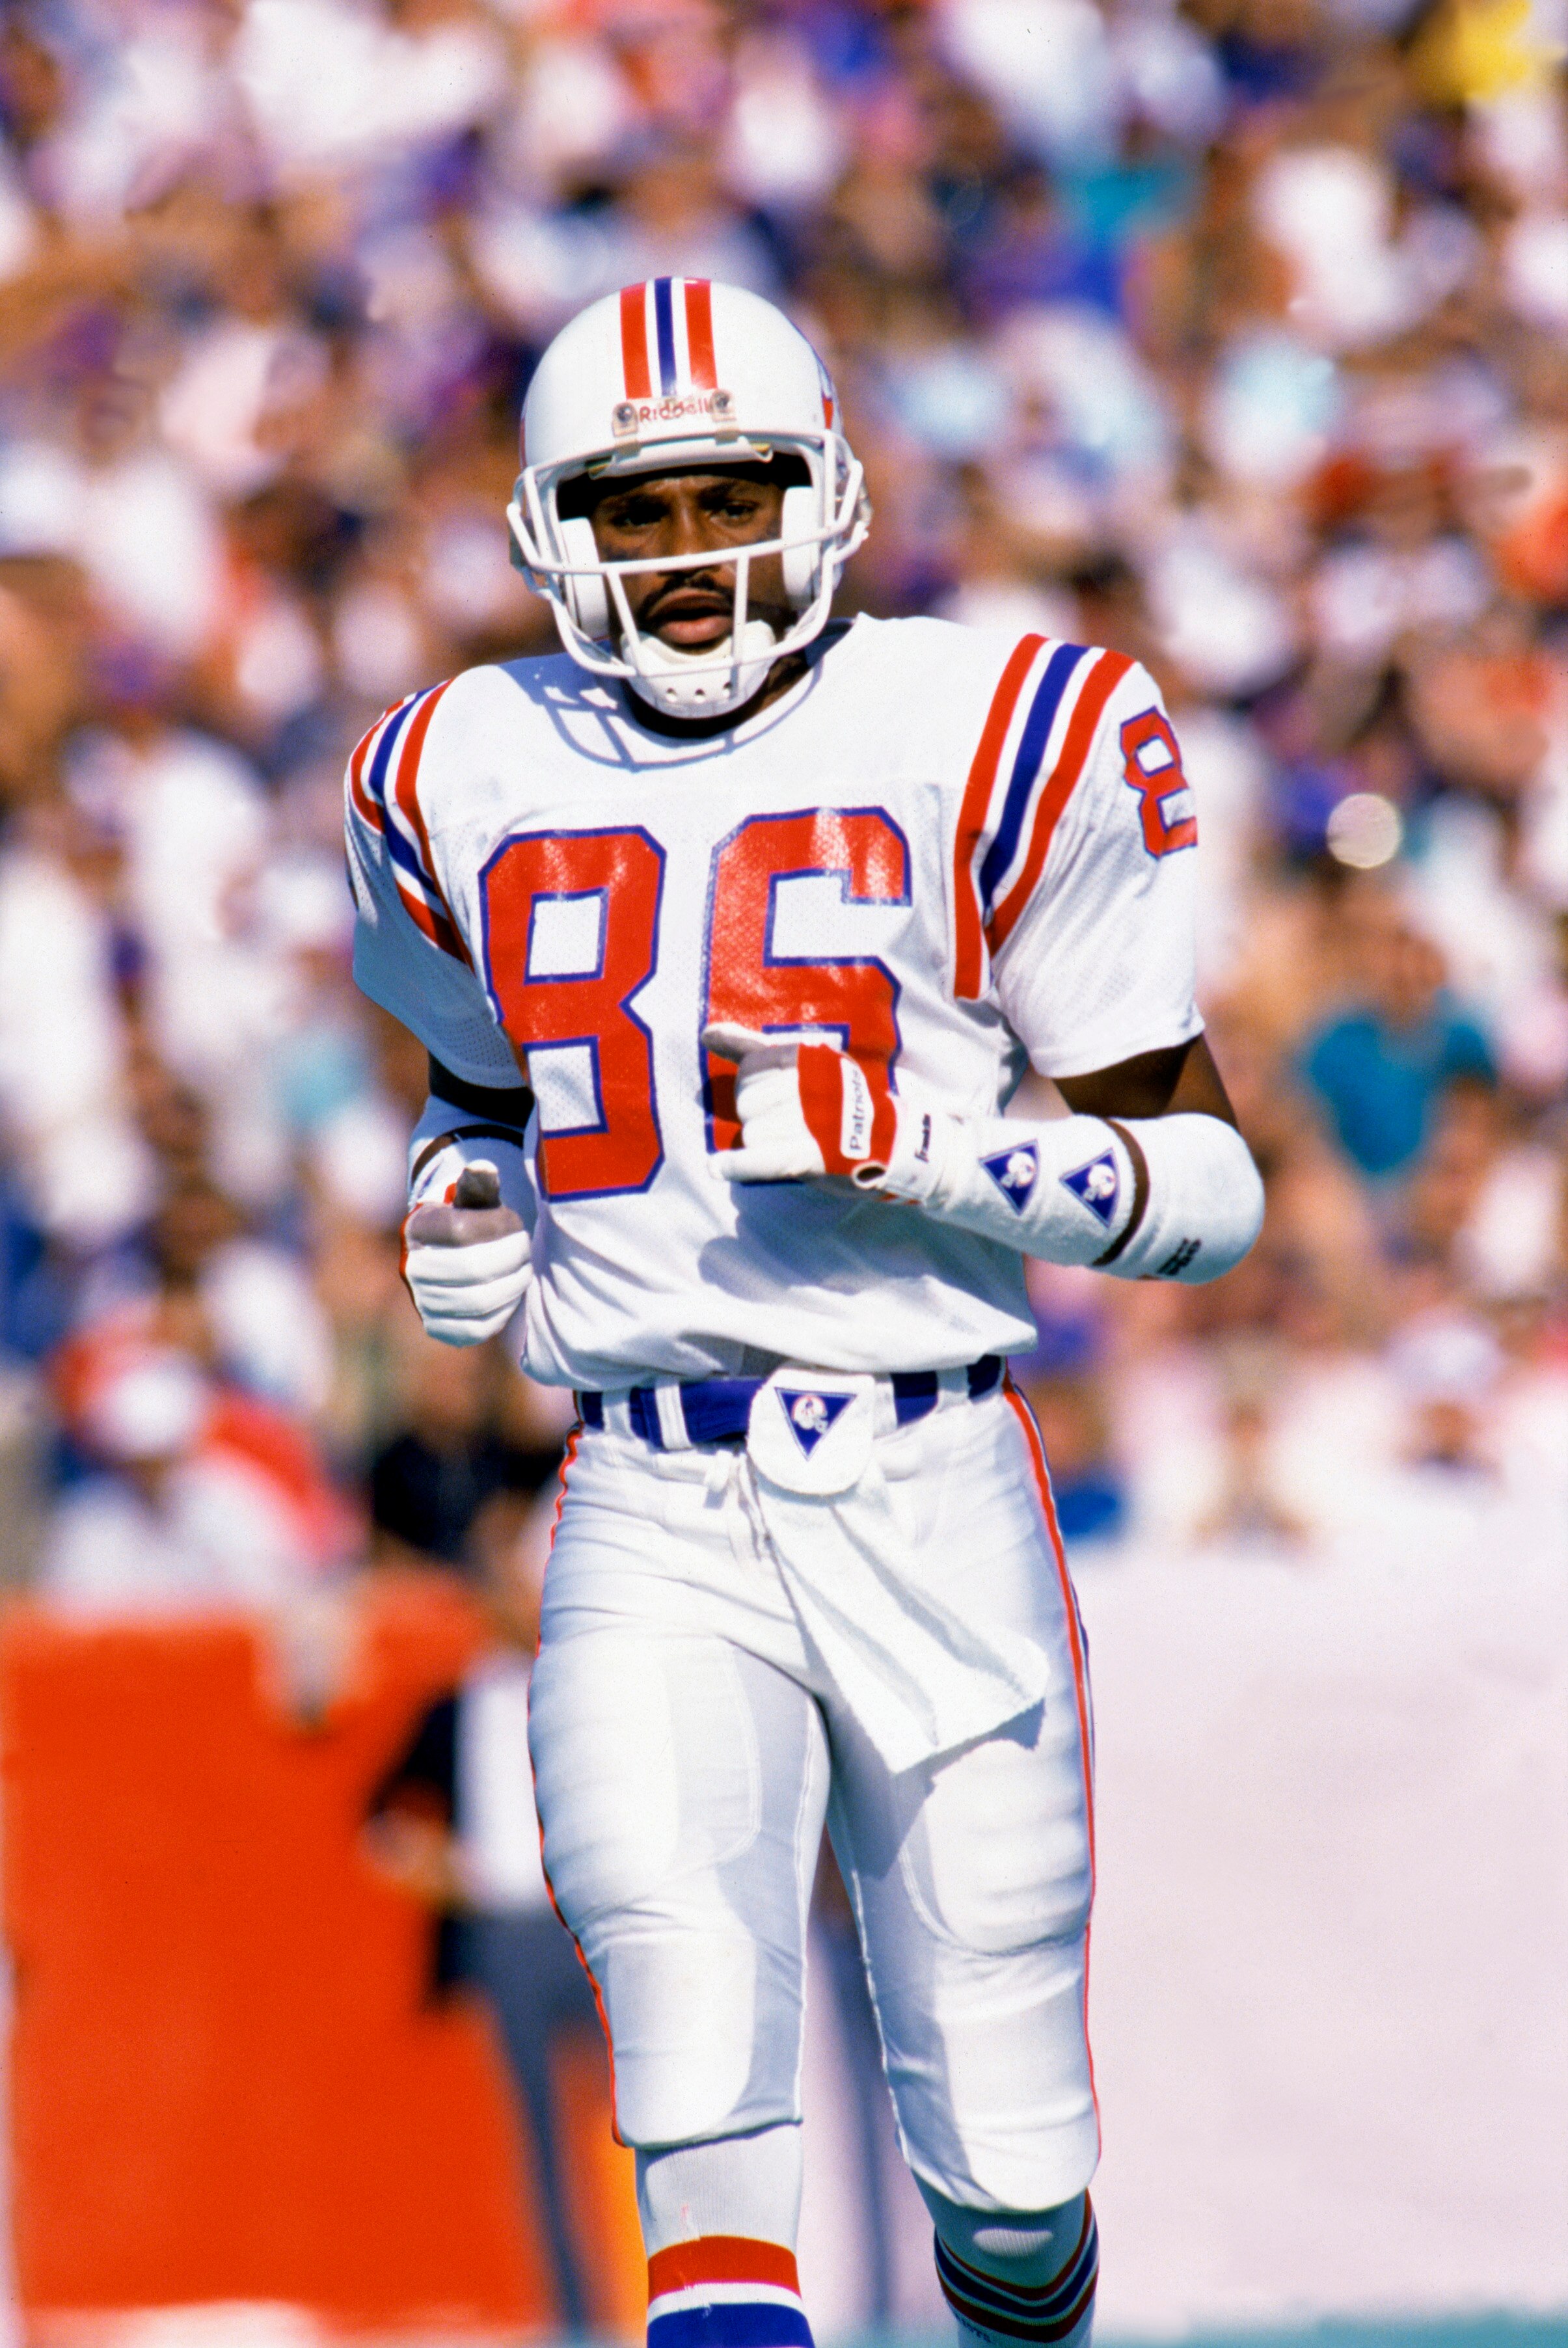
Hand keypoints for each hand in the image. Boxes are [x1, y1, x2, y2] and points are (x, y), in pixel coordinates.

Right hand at [402, 1162, 531, 1344]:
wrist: (451, 1253)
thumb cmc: (471, 1218)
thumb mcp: (474, 1197)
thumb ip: (479, 1184)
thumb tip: (483, 1167)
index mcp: (418, 1228)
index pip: (462, 1231)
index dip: (498, 1227)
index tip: (515, 1224)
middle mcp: (411, 1267)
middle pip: (473, 1269)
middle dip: (511, 1259)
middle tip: (526, 1251)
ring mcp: (421, 1301)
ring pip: (478, 1301)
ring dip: (512, 1286)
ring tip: (523, 1271)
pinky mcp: (437, 1327)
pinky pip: (475, 1330)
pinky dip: (501, 1313)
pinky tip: (510, 1295)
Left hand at [703, 1023, 895, 1182]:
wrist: (894, 1139)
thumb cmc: (841, 1100)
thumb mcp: (806, 1061)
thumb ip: (752, 1046)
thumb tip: (706, 1033)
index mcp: (807, 1056)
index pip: (749, 1069)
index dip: (754, 1087)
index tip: (776, 1098)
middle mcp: (807, 1083)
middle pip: (746, 1103)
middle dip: (757, 1116)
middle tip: (790, 1125)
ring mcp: (809, 1120)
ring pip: (751, 1133)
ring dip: (764, 1144)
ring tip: (794, 1143)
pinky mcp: (810, 1155)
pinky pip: (760, 1158)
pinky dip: (735, 1166)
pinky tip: (716, 1168)